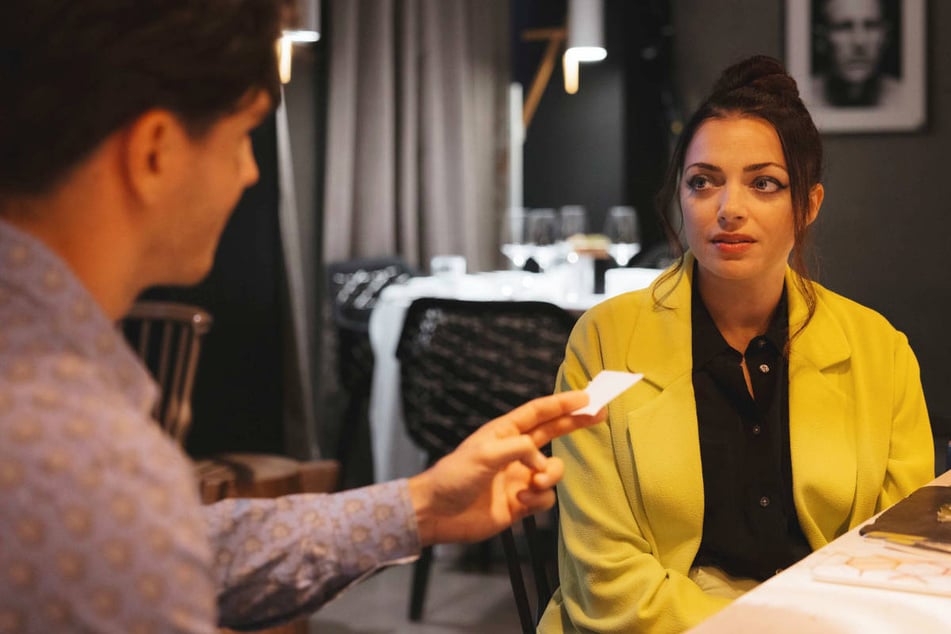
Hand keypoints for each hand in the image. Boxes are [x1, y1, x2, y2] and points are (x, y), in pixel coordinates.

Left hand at [407, 390, 604, 545]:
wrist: (438, 514)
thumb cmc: (454, 477)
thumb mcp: (484, 454)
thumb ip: (517, 449)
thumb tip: (542, 459)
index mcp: (504, 433)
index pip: (538, 413)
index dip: (562, 403)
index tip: (585, 397)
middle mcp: (514, 452)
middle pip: (553, 433)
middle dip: (574, 423)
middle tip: (599, 413)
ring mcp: (519, 477)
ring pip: (553, 469)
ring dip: (550, 474)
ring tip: (534, 482)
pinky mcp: (521, 502)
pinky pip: (545, 496)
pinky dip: (539, 498)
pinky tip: (520, 501)